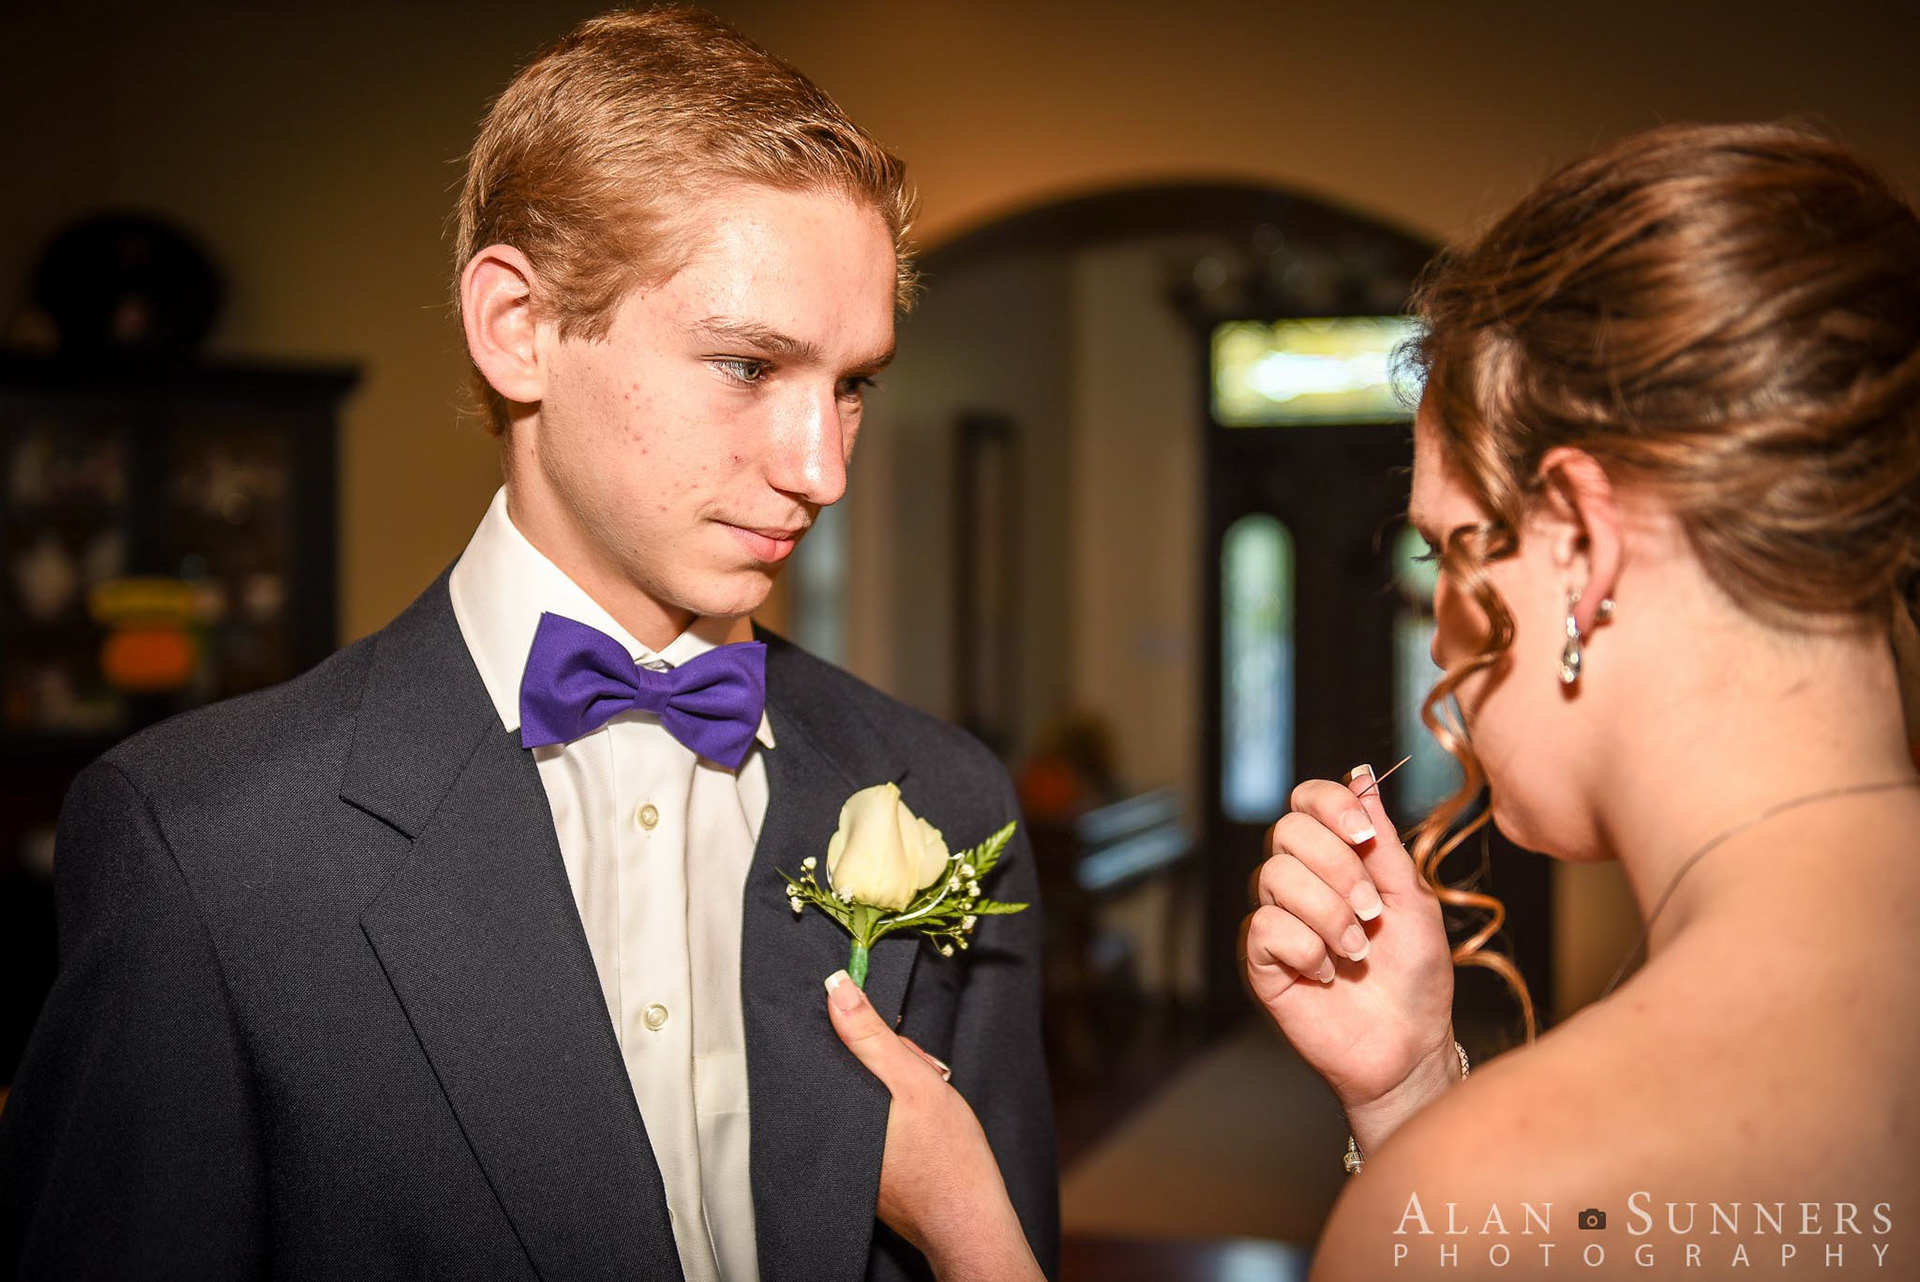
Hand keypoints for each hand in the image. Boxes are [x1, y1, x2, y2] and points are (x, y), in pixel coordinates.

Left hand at [824, 971, 1043, 1281]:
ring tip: (927, 1105)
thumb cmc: (947, 1156)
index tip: (883, 1028)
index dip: (854, 1028)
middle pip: (850, 1069)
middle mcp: (828, 1134)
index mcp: (831, 1107)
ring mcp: (844, 1154)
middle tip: (923, 1072)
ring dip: (896, 1086)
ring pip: (866, 1093)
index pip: (824, 1049)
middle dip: (887, 1060)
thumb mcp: (913, 1081)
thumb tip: (836, 989)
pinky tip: (921, 1127)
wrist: (967, 1221)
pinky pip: (872, 1122)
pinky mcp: (862, 1170)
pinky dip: (894, 1115)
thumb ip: (871, 1035)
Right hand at [1240, 765, 1460, 1151]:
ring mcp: (1276, 919)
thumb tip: (1363, 775)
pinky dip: (1309, 950)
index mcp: (1334, 856)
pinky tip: (1329, 974)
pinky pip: (1267, 928)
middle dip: (1339, 869)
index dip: (1330, 805)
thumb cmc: (1416, 974)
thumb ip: (1384, 843)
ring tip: (1357, 952)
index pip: (1307, 799)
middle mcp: (1298, 880)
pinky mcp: (1261, 960)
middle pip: (1287, 831)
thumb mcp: (1414, 900)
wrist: (1410, 1045)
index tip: (1364, 837)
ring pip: (1275, 877)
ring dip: (1330, 915)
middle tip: (1373, 912)